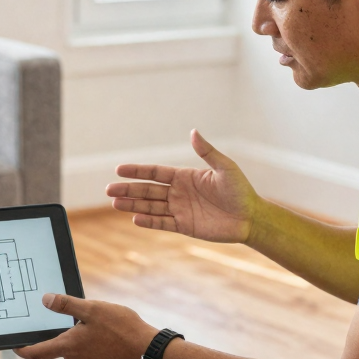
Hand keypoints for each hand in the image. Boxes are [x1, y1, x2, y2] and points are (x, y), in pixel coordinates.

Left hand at [14, 293, 157, 358]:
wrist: (147, 348)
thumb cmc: (120, 327)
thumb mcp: (91, 309)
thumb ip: (66, 305)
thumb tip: (45, 300)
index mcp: (68, 346)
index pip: (36, 353)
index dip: (22, 350)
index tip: (14, 346)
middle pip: (57, 347)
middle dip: (59, 333)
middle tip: (68, 316)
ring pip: (73, 348)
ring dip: (76, 336)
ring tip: (92, 321)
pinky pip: (87, 352)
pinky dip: (89, 341)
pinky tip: (103, 330)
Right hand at [106, 130, 260, 243]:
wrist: (250, 217)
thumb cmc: (240, 190)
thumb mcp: (225, 168)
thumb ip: (207, 152)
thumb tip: (193, 132)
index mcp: (185, 176)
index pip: (155, 172)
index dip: (138, 171)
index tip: (119, 169)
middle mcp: (179, 192)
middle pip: (148, 190)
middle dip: (128, 189)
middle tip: (109, 189)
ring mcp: (180, 210)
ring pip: (151, 206)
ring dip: (133, 204)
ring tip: (115, 203)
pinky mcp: (184, 226)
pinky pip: (163, 223)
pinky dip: (149, 221)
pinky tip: (135, 218)